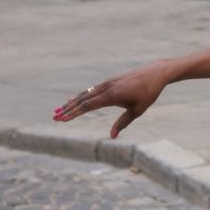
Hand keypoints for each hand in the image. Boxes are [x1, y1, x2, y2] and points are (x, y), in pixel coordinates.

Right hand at [53, 68, 167, 137]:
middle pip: (82, 99)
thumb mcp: (137, 110)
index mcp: (111, 95)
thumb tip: (111, 136)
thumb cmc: (148, 93)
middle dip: (68, 109)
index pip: (87, 106)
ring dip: (72, 102)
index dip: (73, 113)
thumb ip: (123, 123)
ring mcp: (107, 83)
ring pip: (86, 94)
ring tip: (60, 109)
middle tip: (54, 117)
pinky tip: (76, 99)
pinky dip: (82, 96)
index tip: (62, 119)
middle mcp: (106, 88)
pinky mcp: (110, 81)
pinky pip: (92, 90)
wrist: (155, 73)